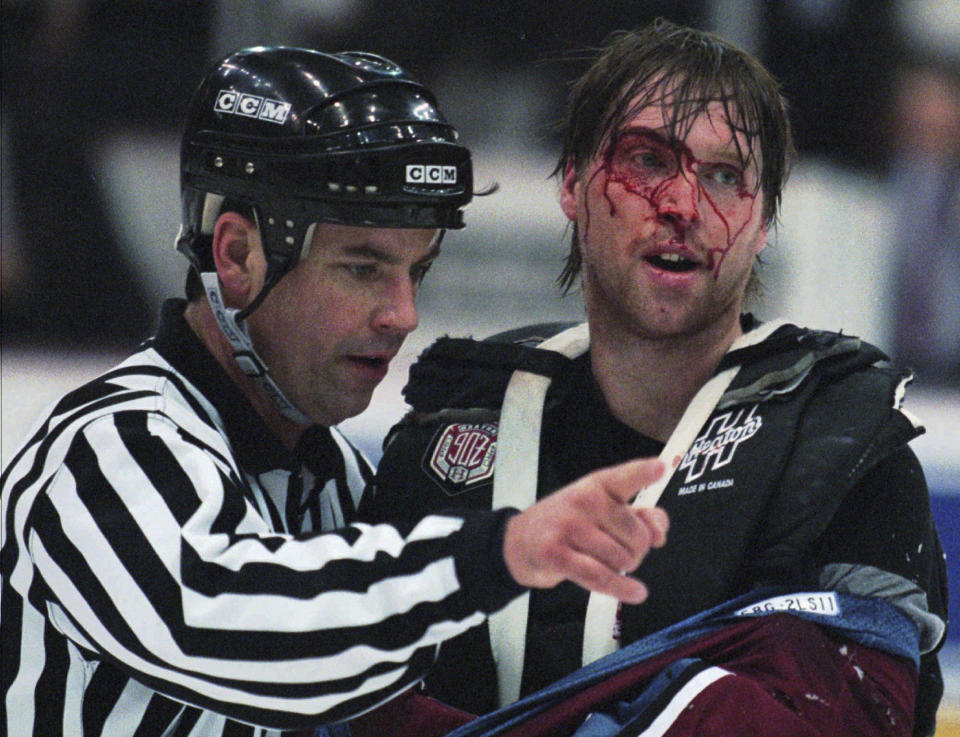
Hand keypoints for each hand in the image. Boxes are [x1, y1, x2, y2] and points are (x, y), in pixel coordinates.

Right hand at [502, 458, 668, 603]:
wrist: (521, 542)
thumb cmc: (568, 524)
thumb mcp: (602, 510)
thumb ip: (641, 516)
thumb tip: (658, 535)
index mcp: (598, 485)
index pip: (624, 477)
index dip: (643, 473)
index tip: (660, 467)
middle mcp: (584, 500)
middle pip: (638, 536)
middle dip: (637, 551)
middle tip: (617, 550)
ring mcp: (569, 526)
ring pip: (622, 559)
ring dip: (622, 570)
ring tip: (604, 562)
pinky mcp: (557, 554)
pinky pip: (600, 576)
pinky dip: (621, 587)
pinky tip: (637, 592)